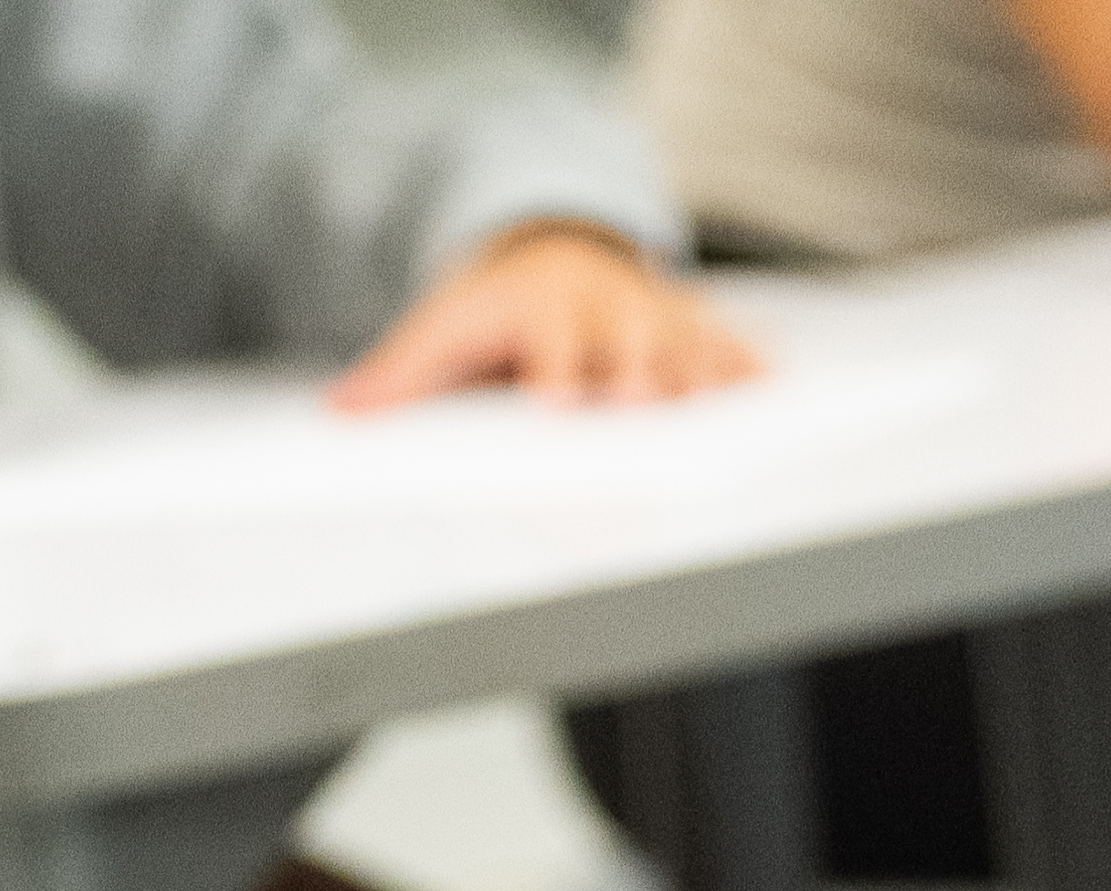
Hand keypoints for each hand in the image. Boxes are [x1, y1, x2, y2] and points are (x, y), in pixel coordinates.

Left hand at [330, 220, 760, 415]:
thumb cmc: (491, 310)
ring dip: (705, 381)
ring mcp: (654, 319)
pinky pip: (726, 345)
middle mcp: (608, 313)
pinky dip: (749, 364)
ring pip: (688, 352)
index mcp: (547, 315)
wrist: (549, 254)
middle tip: (648, 414)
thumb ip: (394, 378)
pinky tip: (771, 386)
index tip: (560, 405)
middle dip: (643, 384)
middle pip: (633, 355)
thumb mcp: (436, 333)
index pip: (554, 352)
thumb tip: (339, 415)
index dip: (558, 376)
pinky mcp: (688, 328)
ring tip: (724, 417)